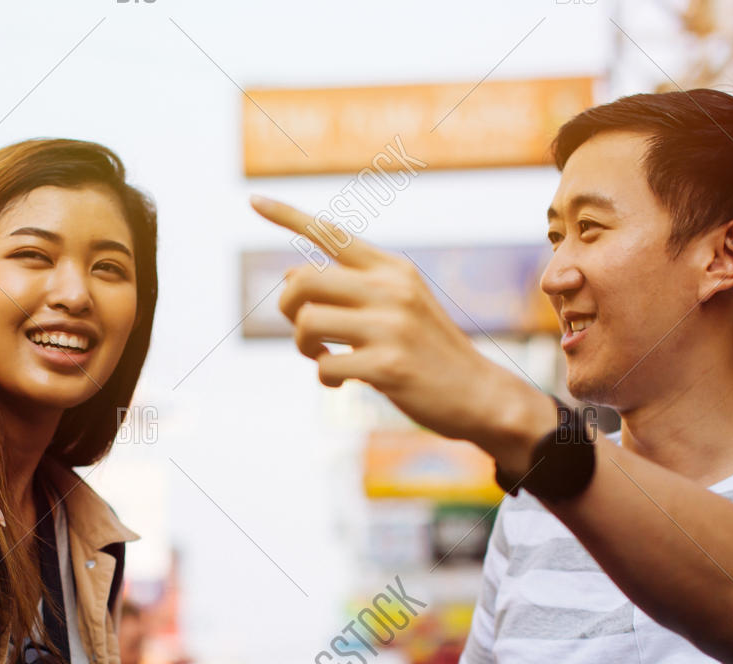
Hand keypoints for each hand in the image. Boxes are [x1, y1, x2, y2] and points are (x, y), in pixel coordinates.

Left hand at [249, 195, 556, 475]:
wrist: (480, 395)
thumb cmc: (429, 352)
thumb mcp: (399, 306)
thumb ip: (351, 288)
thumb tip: (288, 276)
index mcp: (392, 269)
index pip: (331, 234)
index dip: (287, 216)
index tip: (252, 200)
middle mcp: (391, 289)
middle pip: (303, 281)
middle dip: (287, 309)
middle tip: (305, 332)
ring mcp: (391, 326)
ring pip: (308, 323)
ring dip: (303, 346)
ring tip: (322, 358)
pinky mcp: (389, 366)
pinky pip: (325, 368)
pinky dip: (324, 380)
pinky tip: (340, 385)